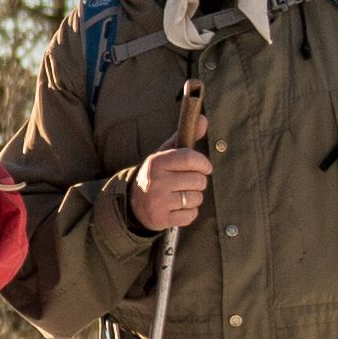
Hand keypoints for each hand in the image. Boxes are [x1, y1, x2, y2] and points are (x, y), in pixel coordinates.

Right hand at [125, 83, 212, 231]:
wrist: (132, 202)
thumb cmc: (156, 175)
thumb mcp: (165, 155)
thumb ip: (185, 138)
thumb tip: (203, 119)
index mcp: (156, 162)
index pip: (190, 158)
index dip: (203, 163)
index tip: (205, 167)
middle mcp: (156, 181)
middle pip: (198, 180)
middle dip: (198, 182)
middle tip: (188, 183)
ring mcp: (158, 201)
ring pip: (196, 198)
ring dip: (194, 198)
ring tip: (182, 196)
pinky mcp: (161, 219)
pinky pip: (191, 215)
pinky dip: (189, 213)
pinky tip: (178, 208)